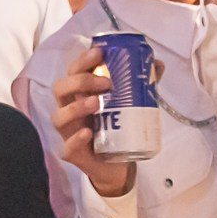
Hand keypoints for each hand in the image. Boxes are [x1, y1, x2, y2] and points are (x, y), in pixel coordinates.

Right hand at [51, 45, 133, 198]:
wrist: (117, 165)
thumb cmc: (116, 129)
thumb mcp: (130, 104)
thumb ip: (141, 84)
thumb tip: (157, 64)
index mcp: (79, 95)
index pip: (73, 72)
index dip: (82, 61)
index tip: (99, 52)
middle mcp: (69, 111)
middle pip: (60, 89)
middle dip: (81, 80)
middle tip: (107, 82)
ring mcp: (68, 133)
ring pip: (59, 117)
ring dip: (76, 107)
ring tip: (97, 103)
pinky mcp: (73, 154)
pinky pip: (67, 147)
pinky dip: (75, 139)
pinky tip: (87, 133)